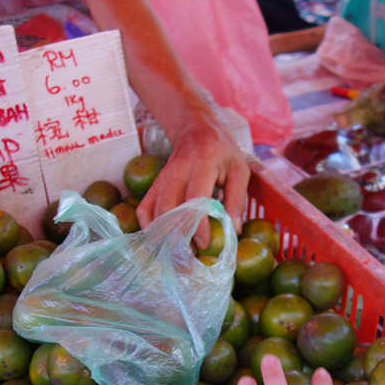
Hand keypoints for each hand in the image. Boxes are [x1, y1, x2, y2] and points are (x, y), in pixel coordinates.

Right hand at [135, 114, 248, 249]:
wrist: (196, 128)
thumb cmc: (223, 151)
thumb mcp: (240, 170)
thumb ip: (237, 199)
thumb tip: (234, 230)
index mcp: (203, 164)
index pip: (195, 199)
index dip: (197, 224)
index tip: (204, 244)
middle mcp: (178, 171)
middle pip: (170, 208)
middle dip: (178, 236)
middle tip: (189, 256)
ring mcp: (163, 177)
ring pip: (156, 210)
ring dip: (164, 235)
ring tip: (176, 253)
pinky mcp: (155, 183)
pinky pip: (144, 207)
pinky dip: (148, 225)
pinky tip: (159, 239)